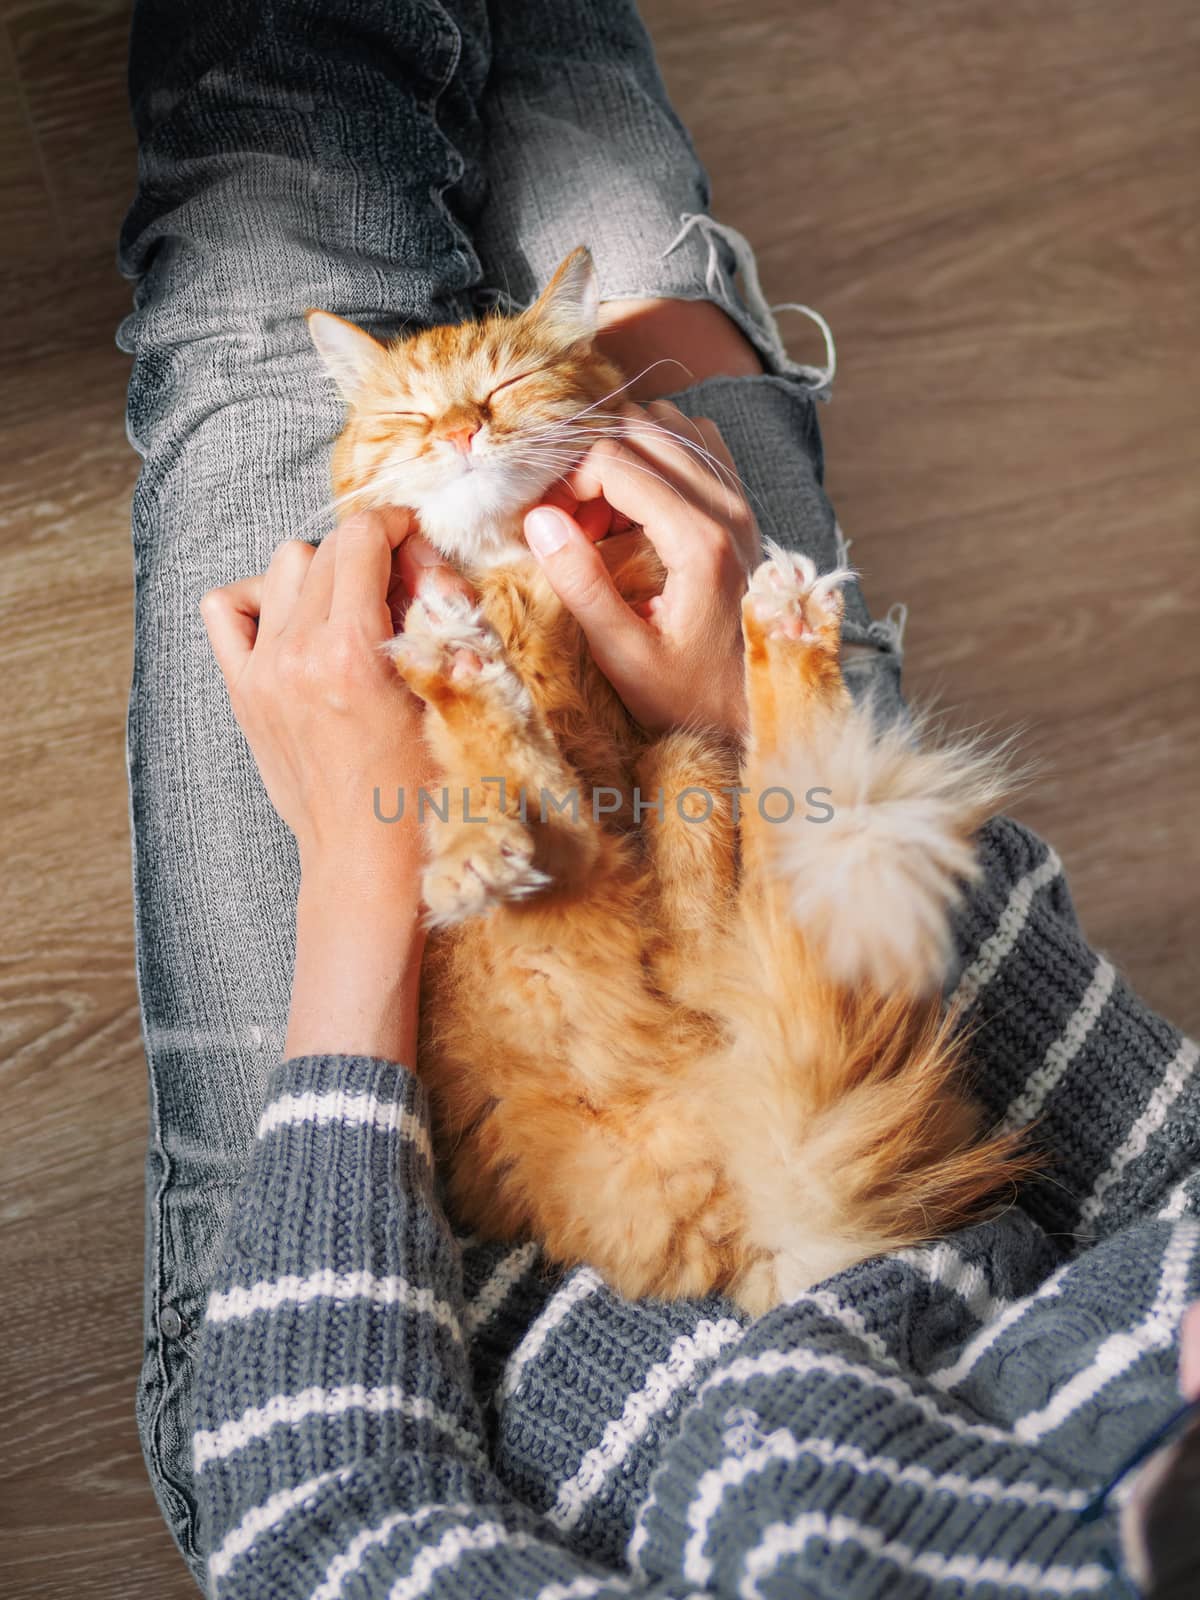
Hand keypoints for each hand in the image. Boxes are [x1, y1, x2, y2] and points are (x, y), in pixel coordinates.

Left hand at [200, 511, 472, 1060]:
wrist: (366, 862)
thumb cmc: (422, 795)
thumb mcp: (456, 705)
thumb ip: (449, 629)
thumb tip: (434, 575)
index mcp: (354, 654)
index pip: (362, 536)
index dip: (398, 527)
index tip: (419, 547)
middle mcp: (298, 653)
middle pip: (328, 545)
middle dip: (372, 552)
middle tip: (403, 589)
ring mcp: (263, 671)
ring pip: (284, 565)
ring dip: (324, 572)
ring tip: (355, 610)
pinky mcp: (243, 690)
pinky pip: (227, 608)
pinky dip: (259, 600)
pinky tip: (295, 626)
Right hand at [522, 400, 759, 736]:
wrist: (754, 706)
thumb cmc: (688, 694)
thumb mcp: (624, 656)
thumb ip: (581, 585)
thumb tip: (539, 519)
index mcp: (699, 541)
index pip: (615, 459)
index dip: (567, 481)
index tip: (549, 524)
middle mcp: (728, 508)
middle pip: (642, 426)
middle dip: (593, 460)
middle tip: (573, 519)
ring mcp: (740, 501)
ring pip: (671, 424)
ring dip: (625, 452)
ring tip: (603, 513)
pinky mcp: (741, 505)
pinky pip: (696, 443)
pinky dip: (657, 455)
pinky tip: (636, 504)